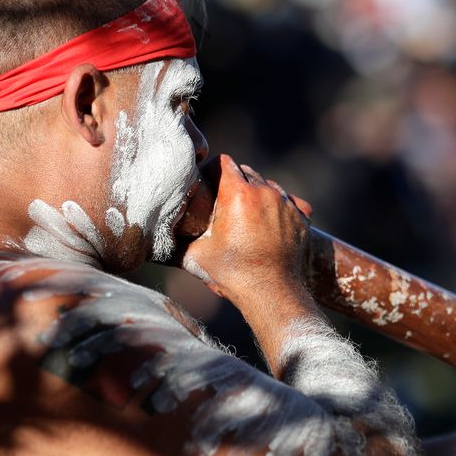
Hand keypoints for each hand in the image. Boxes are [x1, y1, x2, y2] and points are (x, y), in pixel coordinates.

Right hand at [179, 154, 312, 308]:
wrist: (272, 293)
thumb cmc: (233, 274)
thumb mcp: (196, 256)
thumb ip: (175, 243)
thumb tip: (154, 240)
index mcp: (238, 194)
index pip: (224, 162)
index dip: (214, 170)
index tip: (209, 183)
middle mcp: (264, 192)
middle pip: (247, 171)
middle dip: (236, 182)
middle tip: (226, 204)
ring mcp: (286, 203)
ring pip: (269, 185)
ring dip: (258, 194)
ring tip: (248, 216)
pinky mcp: (302, 217)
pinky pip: (289, 201)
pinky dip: (279, 208)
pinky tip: (271, 223)